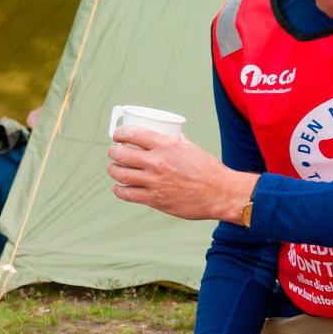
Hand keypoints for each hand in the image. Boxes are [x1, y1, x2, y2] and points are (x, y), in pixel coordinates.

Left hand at [107, 127, 256, 222]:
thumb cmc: (208, 170)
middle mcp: (157, 163)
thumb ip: (176, 141)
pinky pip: (128, 194)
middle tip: (113, 152)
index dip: (119, 133)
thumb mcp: (191, 148)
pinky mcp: (155, 200)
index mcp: (166, 145)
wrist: (220, 194)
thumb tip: (168, 134)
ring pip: (121, 175)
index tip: (117, 135)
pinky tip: (118, 187)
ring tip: (113, 168)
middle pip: (121, 155)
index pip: (133, 134)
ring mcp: (154, 182)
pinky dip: (119, 190)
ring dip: (112, 170)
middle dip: (112, 152)